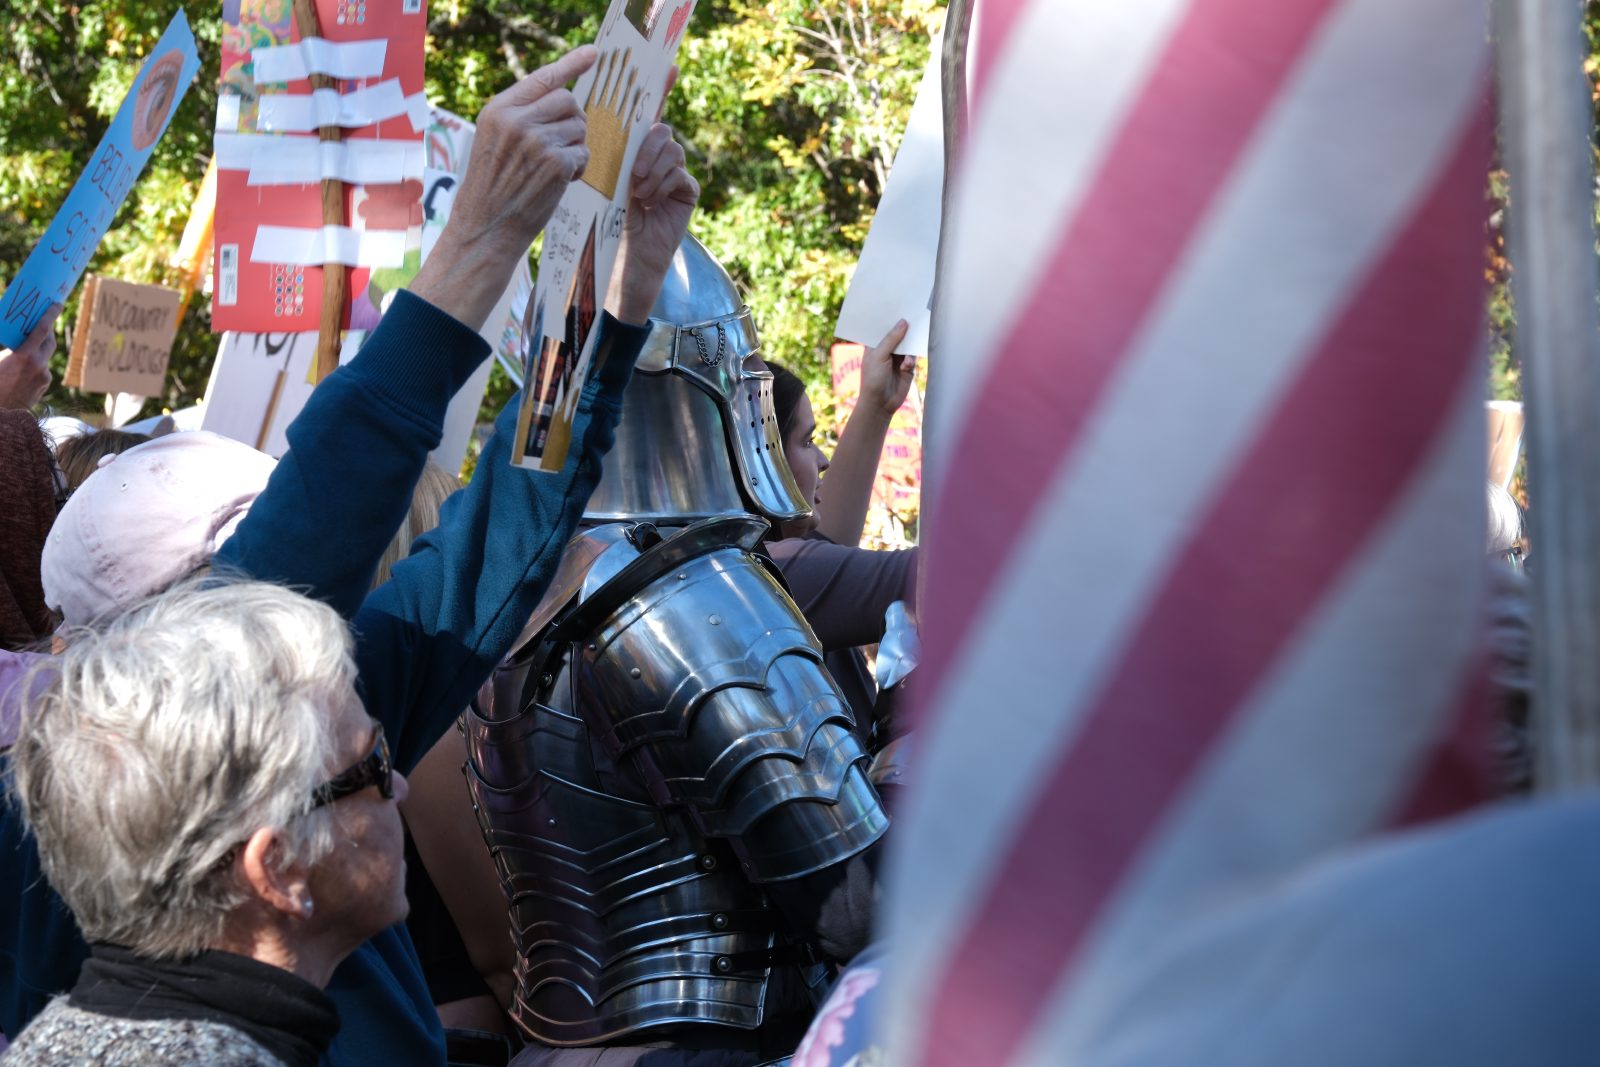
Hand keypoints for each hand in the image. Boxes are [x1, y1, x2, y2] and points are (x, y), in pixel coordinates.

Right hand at [0, 305, 61, 409]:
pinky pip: (42, 369)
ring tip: (27, 346)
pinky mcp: (45, 385)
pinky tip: (25, 365)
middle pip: (49, 342)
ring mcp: (44, 377)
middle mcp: (39, 366)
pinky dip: (35, 364)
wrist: (0, 413)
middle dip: (46, 331)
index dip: (50, 315)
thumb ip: (8, 346)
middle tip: (42, 321)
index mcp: (24, 356)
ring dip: (38, 349)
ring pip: (45, 357)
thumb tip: (14, 338)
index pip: (42, 330)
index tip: (55, 304)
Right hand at [412, 47, 596, 329]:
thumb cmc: (492, 190)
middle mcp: (517, 120)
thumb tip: (563, 99)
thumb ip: (521, 118)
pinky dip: (578, 169)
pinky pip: (583, 154)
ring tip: (555, 169)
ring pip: (579, 128)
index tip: (593, 54)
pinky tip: (560, 182)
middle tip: (563, 145)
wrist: (485, 229)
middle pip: (568, 101)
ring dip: (576, 148)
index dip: (571, 65)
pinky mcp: (555, 163)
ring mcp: (537, 141)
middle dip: (574, 122)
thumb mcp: (495, 142)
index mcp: (499, 110)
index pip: (542, 79)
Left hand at [608, 122, 700, 324]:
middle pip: (663, 132)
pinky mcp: (688, 192)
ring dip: (655, 171)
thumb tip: (610, 132)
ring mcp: (676, 175)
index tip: (622, 146)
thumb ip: (616, 159)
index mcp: (638, 154)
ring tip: (640, 195)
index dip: (638, 129)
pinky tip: (651, 204)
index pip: (644, 126)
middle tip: (634, 173)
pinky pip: (681, 176)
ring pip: (674, 152)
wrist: (629, 253)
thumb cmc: (613, 221)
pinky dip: (664, 186)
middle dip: (648, 149)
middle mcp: (659, 161)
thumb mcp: (610, 185)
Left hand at [859, 319, 913, 418]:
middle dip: (904, 328)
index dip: (889, 318)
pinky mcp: (907, 366)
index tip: (898, 304)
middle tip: (912, 316)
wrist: (881, 404)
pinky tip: (906, 367)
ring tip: (906, 354)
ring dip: (908, 349)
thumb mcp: (879, 356)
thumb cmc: (873, 379)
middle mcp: (886, 349)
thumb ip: (891, 339)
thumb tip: (904, 322)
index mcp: (874, 345)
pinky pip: (913, 357)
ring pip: (908, 345)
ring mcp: (897, 357)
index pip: (882, 327)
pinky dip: (910, 360)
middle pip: (898, 333)